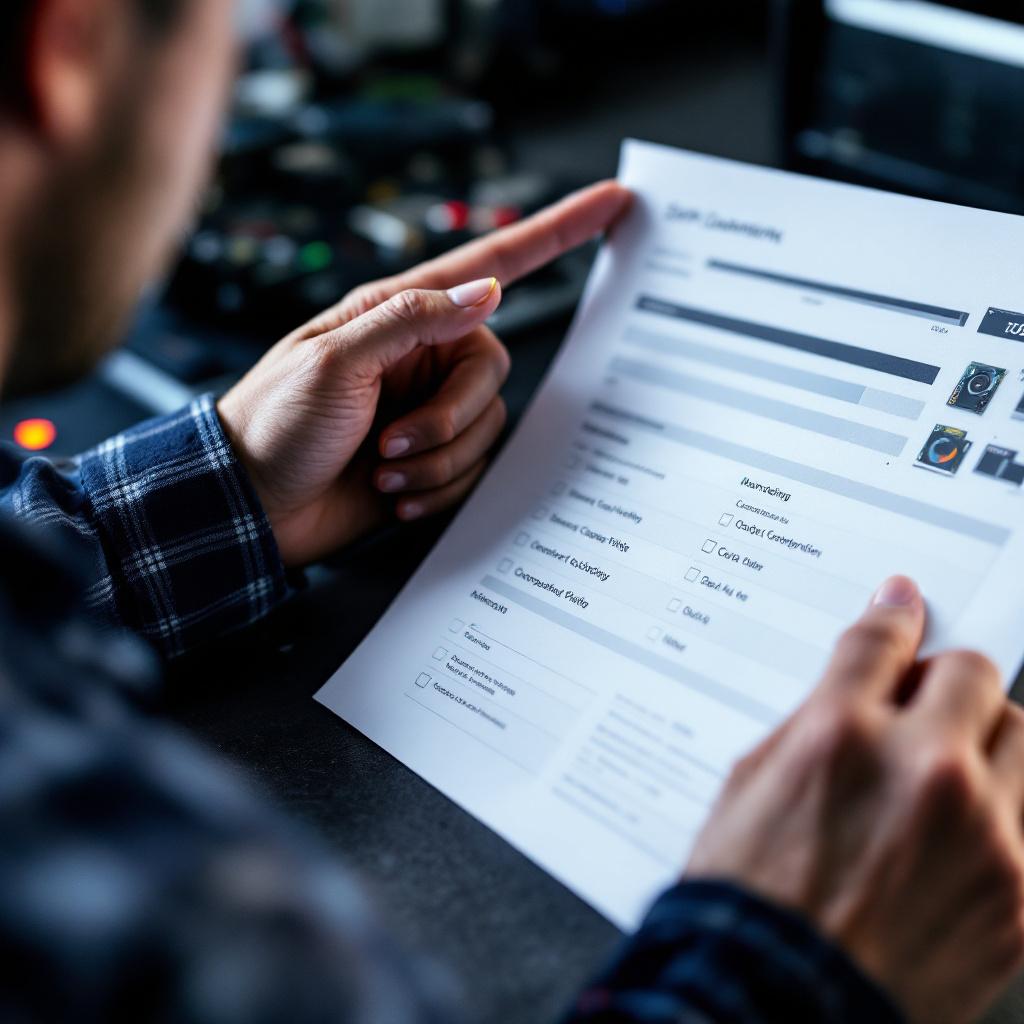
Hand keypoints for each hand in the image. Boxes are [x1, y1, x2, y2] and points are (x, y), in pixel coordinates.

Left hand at [217, 181, 631, 566]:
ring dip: (436, 461)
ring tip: (382, 468)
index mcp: (401, 315)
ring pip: (485, 428)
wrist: (254, 505)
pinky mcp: (433, 459)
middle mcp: (424, 358)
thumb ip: (414, 319)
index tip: (610, 203)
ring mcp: (430, 410)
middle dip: (449, 420)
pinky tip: (392, 492)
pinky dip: (436, 489)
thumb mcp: (336, 358)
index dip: (555, 232)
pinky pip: (471, 471)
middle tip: (393, 442)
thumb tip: (487, 291)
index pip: (492, 265)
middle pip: (492, 372)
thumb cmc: (275, 422)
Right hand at [686, 577, 1023, 1023]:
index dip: (895, 615)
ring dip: (985, 736)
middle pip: (972, 673)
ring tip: (948, 767)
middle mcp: (920, 772)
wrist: (777, 1002)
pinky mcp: (1020, 893)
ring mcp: (984, 834)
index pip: (883, 641)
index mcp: (838, 737)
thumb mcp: (749, 784)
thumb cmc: (749, 901)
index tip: (903, 605)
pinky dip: (1000, 805)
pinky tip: (958, 827)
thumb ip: (812, 719)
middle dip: (944, 678)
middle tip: (922, 700)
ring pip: (1022, 732)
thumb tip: (854, 681)